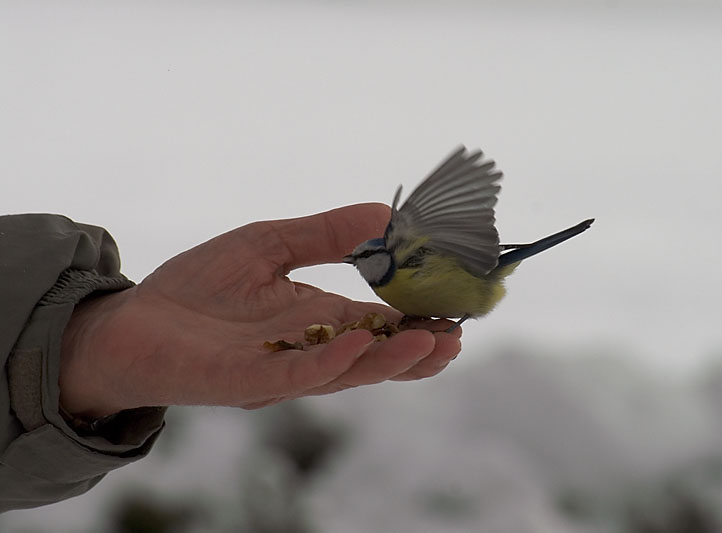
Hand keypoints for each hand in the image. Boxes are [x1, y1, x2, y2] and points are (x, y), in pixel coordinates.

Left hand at [59, 204, 460, 417]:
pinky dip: (333, 362)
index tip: (455, 304)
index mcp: (319, 320)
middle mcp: (311, 350)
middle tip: (457, 335)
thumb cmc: (199, 284)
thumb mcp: (268, 244)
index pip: (380, 322)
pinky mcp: (247, 381)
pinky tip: (363, 341)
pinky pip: (298, 376)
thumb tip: (384, 212)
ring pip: (348, 371)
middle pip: (376, 356)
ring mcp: (283, 369)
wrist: (133, 320)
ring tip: (433, 342)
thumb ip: (323, 234)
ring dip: (391, 360)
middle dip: (418, 349)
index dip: (417, 316)